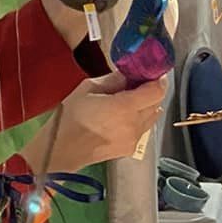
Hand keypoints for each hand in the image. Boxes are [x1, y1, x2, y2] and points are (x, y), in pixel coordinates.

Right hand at [31, 74, 167, 173]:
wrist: (63, 149)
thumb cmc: (72, 118)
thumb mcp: (88, 88)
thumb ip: (113, 80)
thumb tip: (128, 74)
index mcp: (125, 107)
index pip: (157, 91)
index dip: (158, 80)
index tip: (152, 73)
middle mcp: (134, 124)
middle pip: (156, 103)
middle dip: (151, 92)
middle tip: (138, 84)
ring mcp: (134, 139)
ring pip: (152, 117)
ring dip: (146, 106)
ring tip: (129, 101)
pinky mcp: (130, 148)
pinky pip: (143, 130)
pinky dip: (140, 120)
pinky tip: (123, 117)